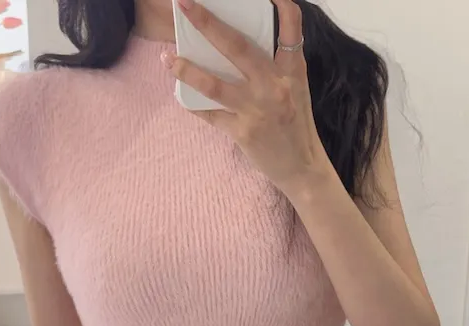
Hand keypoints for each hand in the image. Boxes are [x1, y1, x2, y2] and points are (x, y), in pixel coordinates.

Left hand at [165, 0, 333, 196]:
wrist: (301, 168)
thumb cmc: (296, 124)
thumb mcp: (296, 89)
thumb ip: (275, 65)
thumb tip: (236, 44)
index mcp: (292, 71)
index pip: (290, 28)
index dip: (281, 5)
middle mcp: (274, 86)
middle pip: (236, 47)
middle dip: (207, 22)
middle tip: (184, 3)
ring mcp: (256, 110)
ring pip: (214, 84)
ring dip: (186, 68)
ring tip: (167, 58)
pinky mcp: (243, 132)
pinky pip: (210, 114)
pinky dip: (193, 104)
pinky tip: (180, 92)